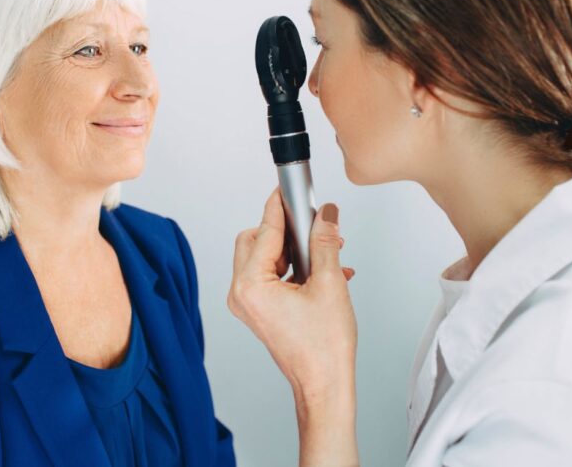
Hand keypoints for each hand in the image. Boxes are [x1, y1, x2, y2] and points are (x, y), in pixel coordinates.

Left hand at [228, 187, 356, 405]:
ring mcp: (248, 304)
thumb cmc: (323, 347)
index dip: (281, 206)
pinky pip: (270, 275)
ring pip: (265, 257)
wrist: (324, 383)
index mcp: (251, 285)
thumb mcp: (330, 283)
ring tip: (327, 255)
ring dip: (295, 251)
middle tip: (313, 226)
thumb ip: (324, 241)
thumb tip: (324, 215)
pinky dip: (294, 268)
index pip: (265, 231)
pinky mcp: (258, 310)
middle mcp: (241, 294)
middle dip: (288, 231)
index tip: (289, 188)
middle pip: (256, 240)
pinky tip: (324, 272)